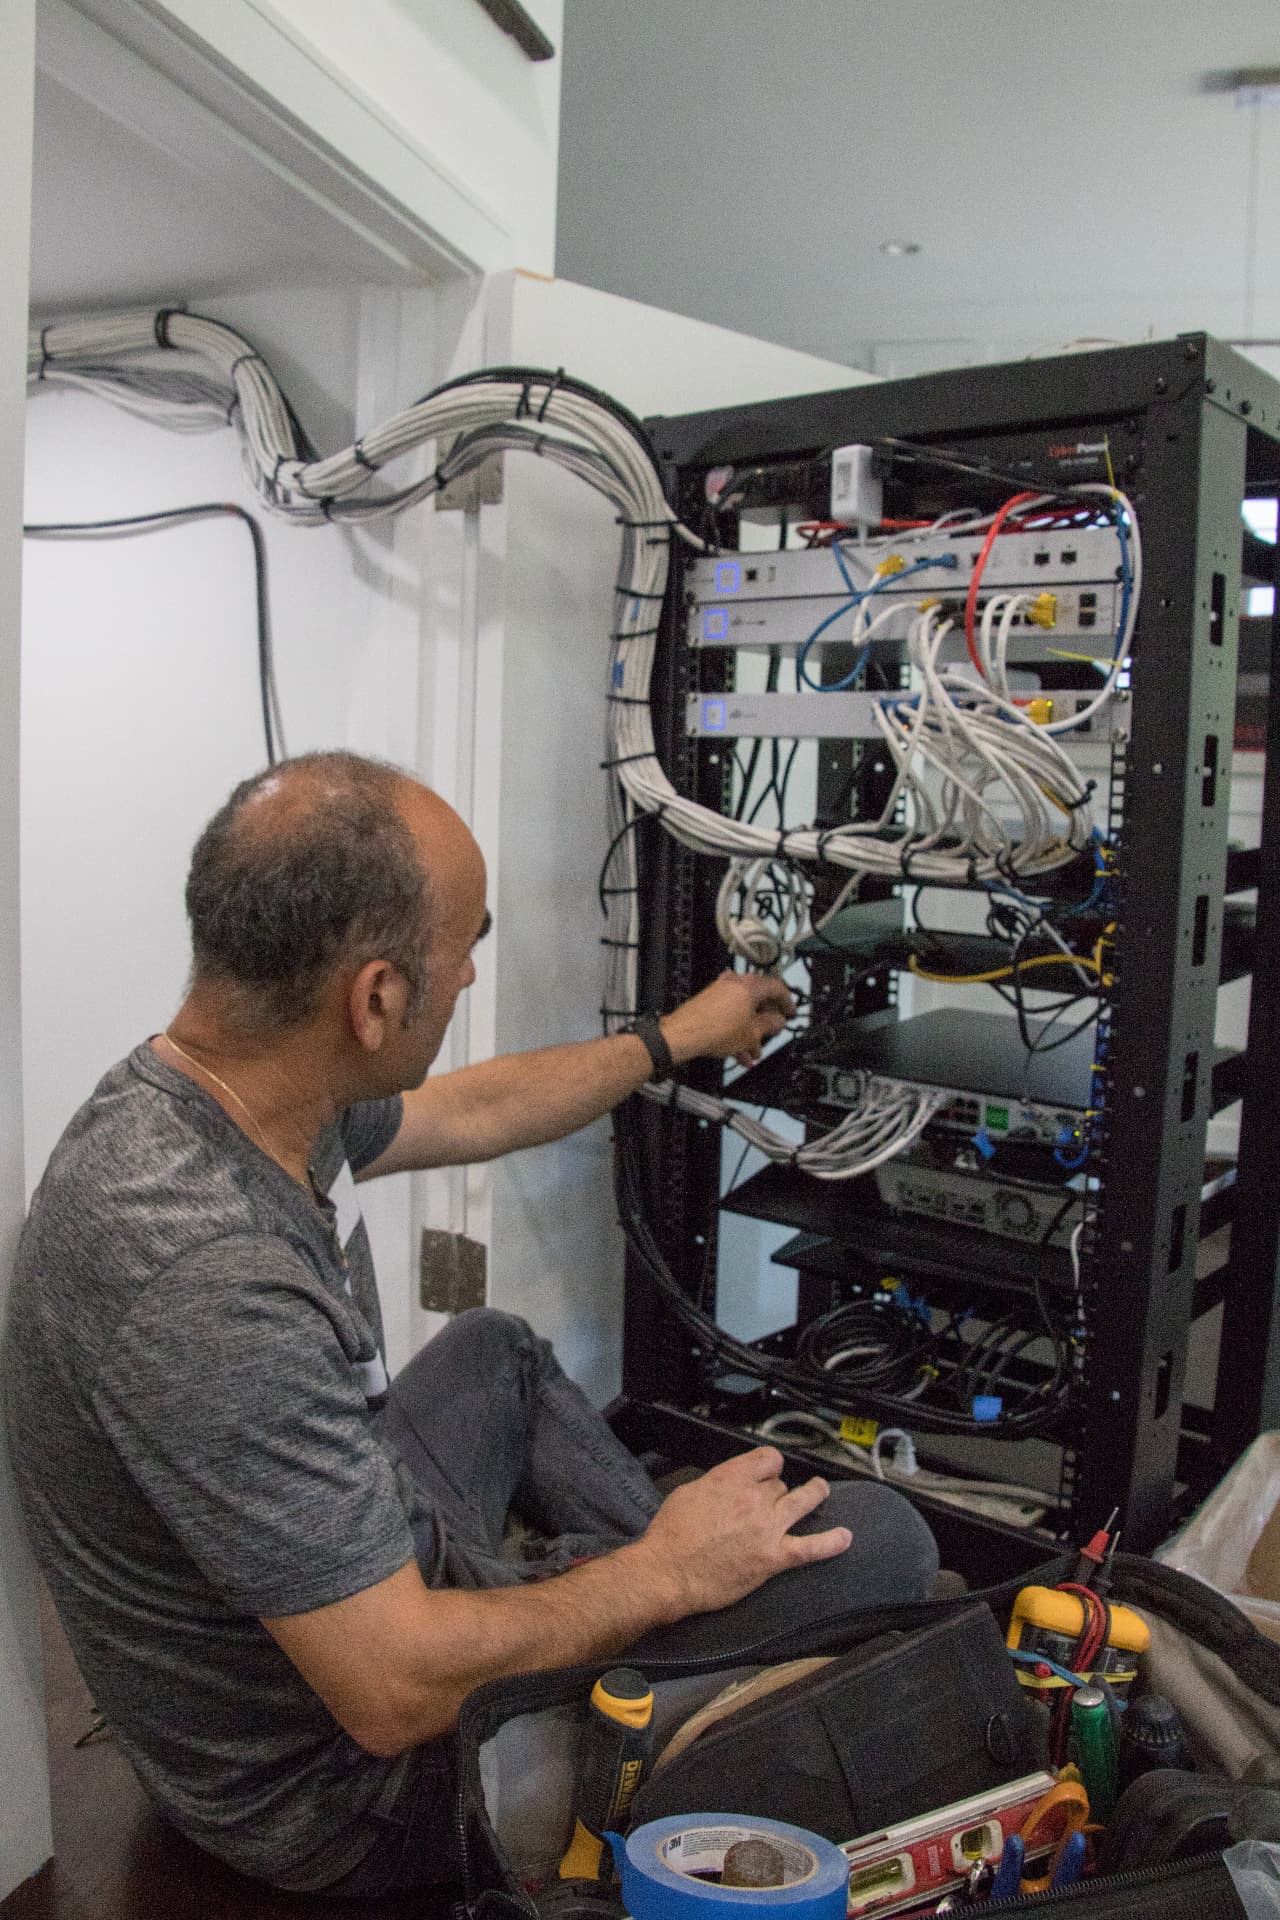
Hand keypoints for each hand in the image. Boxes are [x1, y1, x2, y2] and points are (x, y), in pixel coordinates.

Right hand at [633, 1447, 851, 1618]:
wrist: (667, 1572)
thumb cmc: (671, 1535)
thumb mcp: (689, 1492)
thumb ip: (717, 1484)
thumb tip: (730, 1486)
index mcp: (731, 1477)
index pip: (767, 1459)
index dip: (768, 1466)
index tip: (766, 1472)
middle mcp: (754, 1497)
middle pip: (780, 1484)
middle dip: (775, 1491)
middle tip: (765, 1504)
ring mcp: (767, 1527)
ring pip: (803, 1501)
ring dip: (815, 1493)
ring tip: (821, 1490)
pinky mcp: (773, 1558)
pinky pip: (810, 1548)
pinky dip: (831, 1543)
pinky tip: (845, 1537)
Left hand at [660, 971, 793, 1068]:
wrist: (683, 1035)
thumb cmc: (718, 1030)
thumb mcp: (752, 1032)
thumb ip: (770, 1024)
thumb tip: (779, 1020)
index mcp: (750, 985)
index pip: (777, 987)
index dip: (787, 1002)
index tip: (790, 1013)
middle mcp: (735, 983)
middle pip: (758, 1000)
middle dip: (766, 1022)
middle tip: (772, 1033)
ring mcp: (719, 992)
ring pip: (743, 1012)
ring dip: (750, 1032)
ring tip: (753, 1053)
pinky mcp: (708, 1003)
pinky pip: (729, 1016)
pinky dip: (736, 1031)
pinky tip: (739, 1052)